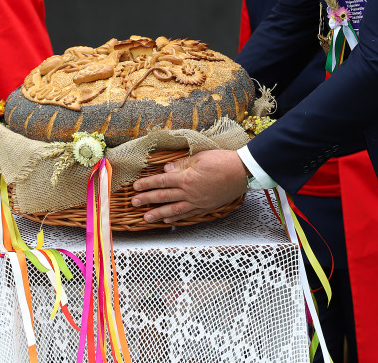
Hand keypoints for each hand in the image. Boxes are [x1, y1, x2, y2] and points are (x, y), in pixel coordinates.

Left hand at [131, 149, 248, 222]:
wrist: (242, 172)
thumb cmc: (223, 161)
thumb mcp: (200, 157)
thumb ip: (182, 164)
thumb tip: (167, 169)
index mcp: (187, 178)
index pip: (161, 181)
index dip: (147, 184)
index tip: (136, 187)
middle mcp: (190, 192)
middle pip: (164, 197)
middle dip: (147, 200)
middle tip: (134, 203)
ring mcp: (198, 202)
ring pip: (174, 209)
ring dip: (158, 214)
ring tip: (146, 218)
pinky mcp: (206, 207)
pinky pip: (188, 214)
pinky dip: (176, 218)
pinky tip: (168, 220)